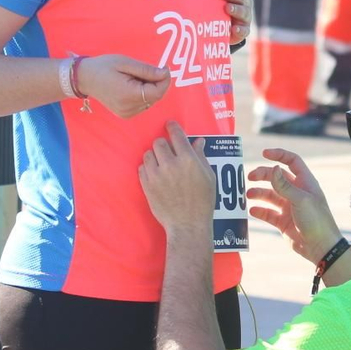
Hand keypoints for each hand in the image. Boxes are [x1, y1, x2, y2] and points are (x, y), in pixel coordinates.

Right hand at [79, 54, 171, 117]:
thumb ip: (146, 70)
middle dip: (158, 83)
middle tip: (149, 69)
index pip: (157, 92)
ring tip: (137, 77)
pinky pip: (143, 104)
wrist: (85, 78)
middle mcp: (129, 108)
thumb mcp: (125, 62)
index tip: (164, 68)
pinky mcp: (125, 114)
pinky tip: (133, 85)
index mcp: (128, 95)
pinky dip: (144, 94)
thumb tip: (164, 73)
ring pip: (151, 101)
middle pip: (155, 97)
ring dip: (150, 89)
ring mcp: (127, 113)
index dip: (165, 80)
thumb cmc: (104, 66)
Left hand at [138, 122, 215, 238]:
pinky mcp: (146, 185)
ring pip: (148, 154)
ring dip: (154, 156)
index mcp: (188, 160)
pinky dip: (147, 168)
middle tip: (168, 152)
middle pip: (159, 142)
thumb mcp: (208, 177)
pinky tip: (155, 174)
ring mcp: (156, 175)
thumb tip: (198, 141)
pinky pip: (141, 168)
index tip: (169, 124)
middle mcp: (171, 164)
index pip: (176, 135)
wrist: (187, 224)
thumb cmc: (203, 201)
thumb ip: (201, 157)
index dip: (172, 127)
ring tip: (161, 164)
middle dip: (163, 144)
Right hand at [246, 148, 341, 264]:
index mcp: (305, 183)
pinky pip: (268, 213)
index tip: (264, 153)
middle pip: (277, 177)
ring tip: (248, 195)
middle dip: (263, 175)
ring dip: (259, 193)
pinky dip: (260, 210)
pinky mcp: (283, 222)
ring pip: (270, 195)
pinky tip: (252, 210)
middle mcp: (297, 193)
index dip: (279, 155)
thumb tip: (272, 167)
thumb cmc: (316, 220)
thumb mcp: (300, 199)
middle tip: (249, 177)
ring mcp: (289, 207)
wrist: (321, 248)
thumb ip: (284, 185)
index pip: (292, 162)